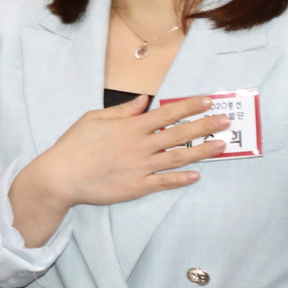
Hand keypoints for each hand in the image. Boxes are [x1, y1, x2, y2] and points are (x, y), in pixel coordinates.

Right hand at [8, 94, 220, 246]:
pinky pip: (165, 182)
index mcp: (130, 127)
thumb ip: (121, 111)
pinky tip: (197, 176)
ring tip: (221, 145)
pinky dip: (182, 179)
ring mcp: (141, 167)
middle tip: (226, 121)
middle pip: (180, 134)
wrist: (61, 176)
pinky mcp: (137, 187)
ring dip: (202, 151)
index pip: (167, 114)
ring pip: (178, 157)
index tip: (208, 101)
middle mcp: (141, 146)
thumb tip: (143, 100)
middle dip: (205, 126)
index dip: (189, 107)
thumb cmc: (73, 145)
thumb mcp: (93, 119)